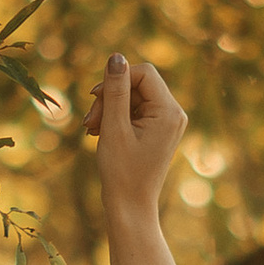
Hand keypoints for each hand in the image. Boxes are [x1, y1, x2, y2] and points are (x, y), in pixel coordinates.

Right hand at [82, 50, 187, 212]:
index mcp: (169, 112)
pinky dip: (116, 118)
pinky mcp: (158, 130)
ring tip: (91, 130)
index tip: (94, 97)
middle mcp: (174, 114)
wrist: (130, 208)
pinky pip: (135, 111)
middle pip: (137, 85)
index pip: (142, 73)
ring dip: (109, 109)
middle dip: (110, 98)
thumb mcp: (114, 127)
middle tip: (89, 122)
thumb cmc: (122, 172)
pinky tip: (100, 133)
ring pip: (133, 98)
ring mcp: (167, 122)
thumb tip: (116, 56)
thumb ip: (115, 90)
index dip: (116, 79)